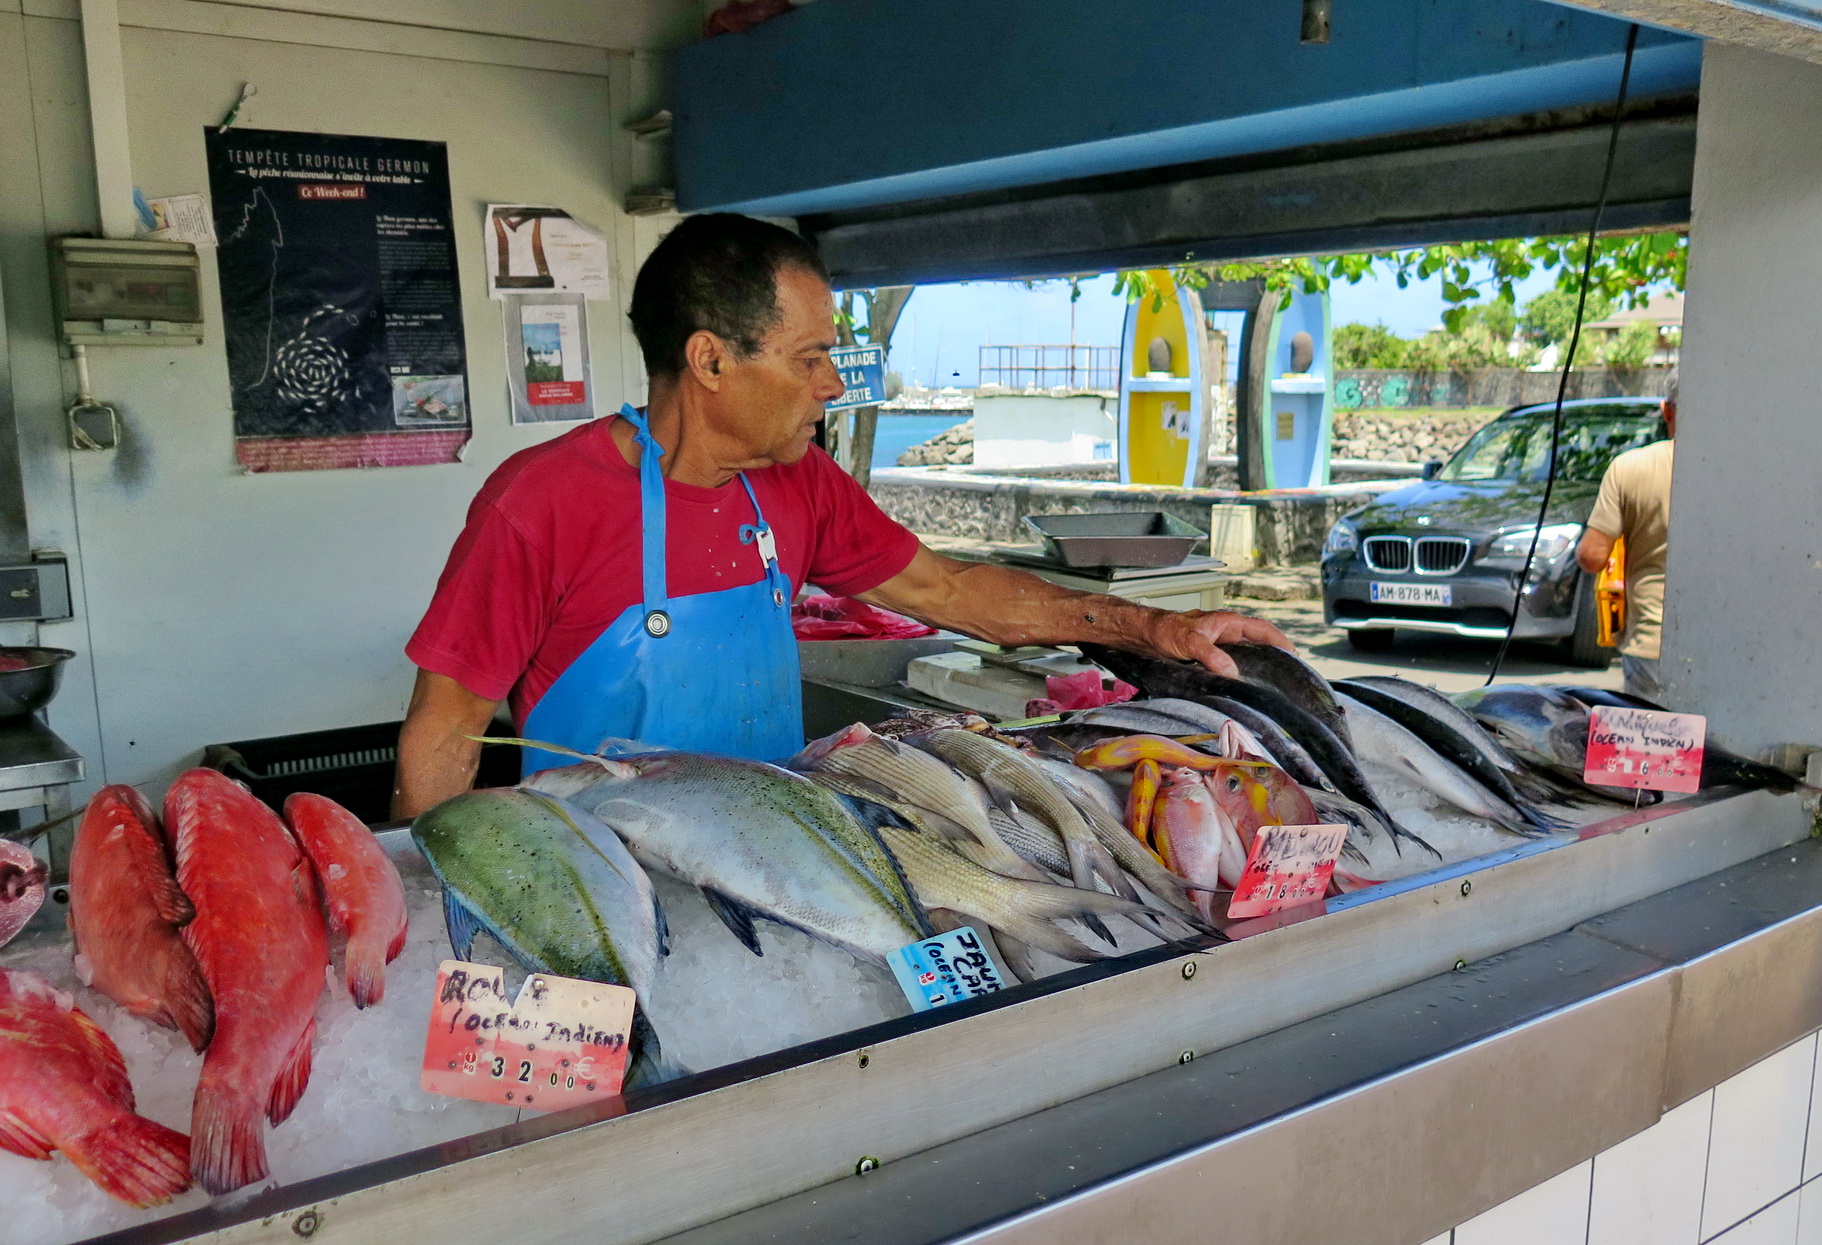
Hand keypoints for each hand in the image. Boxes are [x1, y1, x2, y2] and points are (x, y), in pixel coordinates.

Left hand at [1139, 609, 1294, 678]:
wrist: (1146, 635)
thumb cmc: (1166, 631)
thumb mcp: (1190, 642)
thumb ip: (1211, 655)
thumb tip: (1232, 672)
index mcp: (1228, 622)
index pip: (1263, 629)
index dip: (1281, 641)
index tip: (1294, 656)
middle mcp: (1228, 632)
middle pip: (1260, 643)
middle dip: (1275, 657)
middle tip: (1288, 677)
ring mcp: (1221, 644)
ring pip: (1247, 655)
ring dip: (1259, 667)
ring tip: (1272, 685)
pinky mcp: (1213, 656)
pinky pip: (1234, 664)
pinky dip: (1243, 673)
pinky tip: (1245, 686)